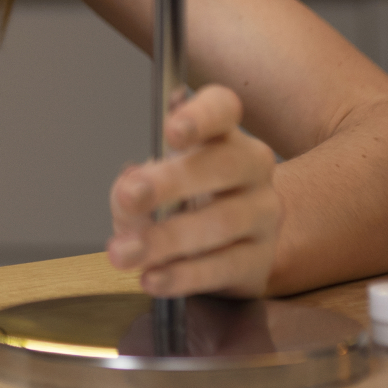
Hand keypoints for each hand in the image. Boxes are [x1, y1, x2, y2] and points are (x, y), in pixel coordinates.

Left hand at [105, 84, 280, 298]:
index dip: (200, 116)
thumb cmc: (183, 200)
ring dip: (166, 238)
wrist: (230, 244)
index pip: (223, 109)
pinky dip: (182, 275)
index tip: (171, 132)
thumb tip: (127, 198)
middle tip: (128, 196)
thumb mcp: (151, 184)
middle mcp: (252, 167)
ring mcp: (262, 214)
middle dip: (171, 181)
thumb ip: (132, 187)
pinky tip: (152, 278)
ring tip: (124, 252)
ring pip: (221, 221)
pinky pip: (222, 267)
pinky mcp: (260, 260)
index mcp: (223, 134)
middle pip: (223, 165)